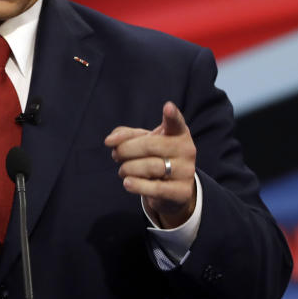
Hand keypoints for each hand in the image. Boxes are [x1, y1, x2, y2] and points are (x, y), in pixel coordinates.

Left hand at [104, 101, 197, 227]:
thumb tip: (110, 141)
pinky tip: (127, 182)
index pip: (176, 122)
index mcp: (178, 133)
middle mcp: (187, 149)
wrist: (171, 189)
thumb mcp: (142, 142)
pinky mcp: (182, 191)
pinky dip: (137, 185)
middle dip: (126, 150)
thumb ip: (124, 135)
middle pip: (150, 146)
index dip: (172, 115)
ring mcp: (186, 171)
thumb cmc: (154, 158)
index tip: (167, 107)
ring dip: (128, 168)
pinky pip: (155, 188)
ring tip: (123, 170)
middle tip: (115, 155)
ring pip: (150, 167)